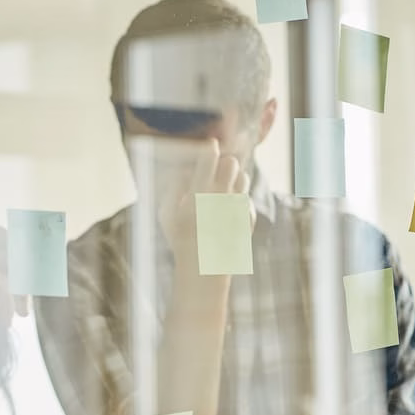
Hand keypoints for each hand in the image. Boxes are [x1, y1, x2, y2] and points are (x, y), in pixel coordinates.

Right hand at [0, 218, 16, 385]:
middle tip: (25, 294)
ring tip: (19, 313)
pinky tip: (5, 323)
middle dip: (19, 263)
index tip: (19, 275)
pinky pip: (4, 277)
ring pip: (7, 255)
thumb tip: (22, 261)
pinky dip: (10, 301)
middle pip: (0, 235)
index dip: (7, 246)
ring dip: (20, 287)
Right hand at [156, 140, 252, 257]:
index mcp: (198, 195)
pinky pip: (246, 196)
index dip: (209, 149)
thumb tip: (184, 169)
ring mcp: (237, 208)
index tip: (209, 146)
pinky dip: (238, 199)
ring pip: (243, 176)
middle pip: (231, 163)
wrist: (205, 268)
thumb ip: (173, 188)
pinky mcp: (248, 216)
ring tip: (222, 189)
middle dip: (223, 162)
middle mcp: (220, 198)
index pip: (209, 159)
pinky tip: (227, 210)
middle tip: (216, 169)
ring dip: (233, 178)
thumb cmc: (181, 238)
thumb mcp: (166, 214)